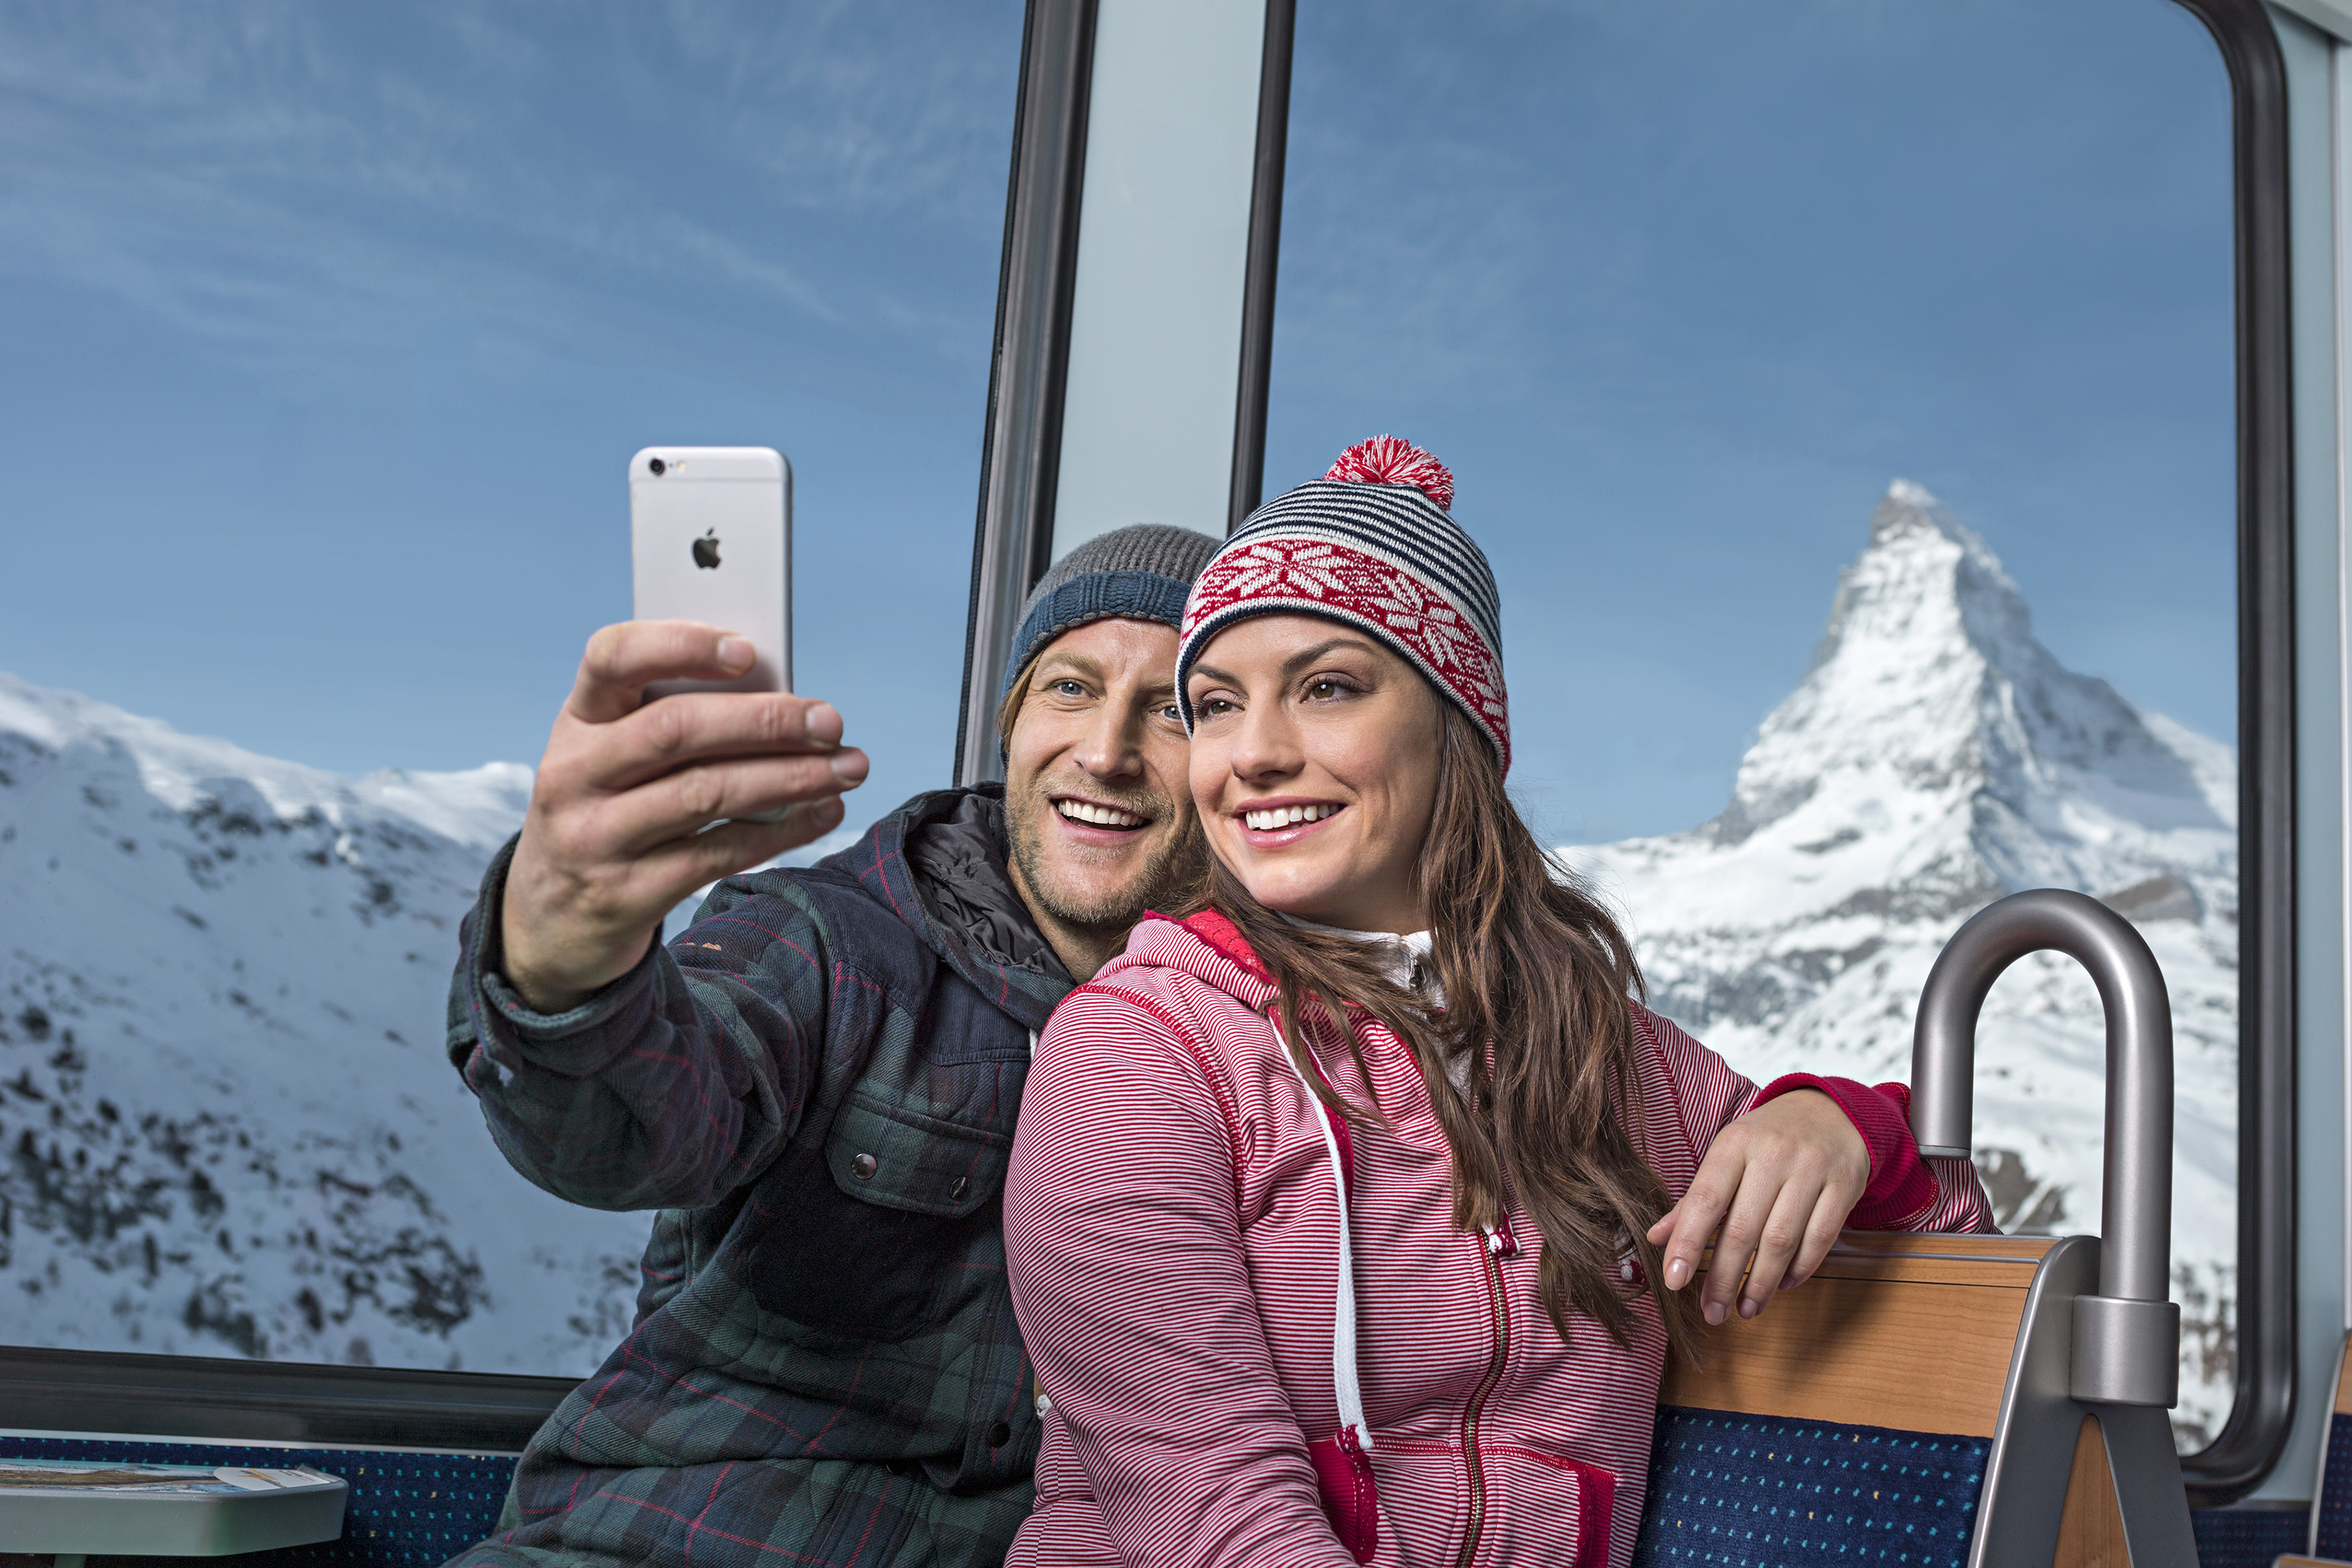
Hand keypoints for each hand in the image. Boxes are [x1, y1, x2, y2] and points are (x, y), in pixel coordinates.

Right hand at [500, 620, 868, 1012]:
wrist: (549, 917)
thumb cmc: (606, 809)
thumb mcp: (614, 755)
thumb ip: (675, 720)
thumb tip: (779, 696)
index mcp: (576, 720)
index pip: (612, 657)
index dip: (679, 645)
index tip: (748, 650)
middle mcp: (574, 774)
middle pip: (675, 729)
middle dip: (765, 721)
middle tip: (830, 720)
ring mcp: (595, 837)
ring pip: (705, 793)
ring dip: (790, 777)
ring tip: (847, 767)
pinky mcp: (626, 894)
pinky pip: (717, 854)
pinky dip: (781, 831)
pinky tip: (823, 812)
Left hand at [1644, 1088, 1867, 1325]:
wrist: (1833, 1112)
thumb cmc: (1769, 1139)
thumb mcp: (1728, 1154)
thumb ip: (1695, 1199)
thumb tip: (1656, 1238)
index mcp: (1734, 1143)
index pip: (1705, 1200)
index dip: (1687, 1243)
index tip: (1673, 1281)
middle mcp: (1773, 1154)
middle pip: (1743, 1229)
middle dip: (1723, 1278)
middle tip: (1712, 1312)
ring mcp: (1812, 1170)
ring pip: (1781, 1240)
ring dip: (1760, 1283)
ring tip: (1745, 1309)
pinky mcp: (1844, 1186)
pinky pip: (1820, 1239)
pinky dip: (1799, 1270)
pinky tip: (1781, 1286)